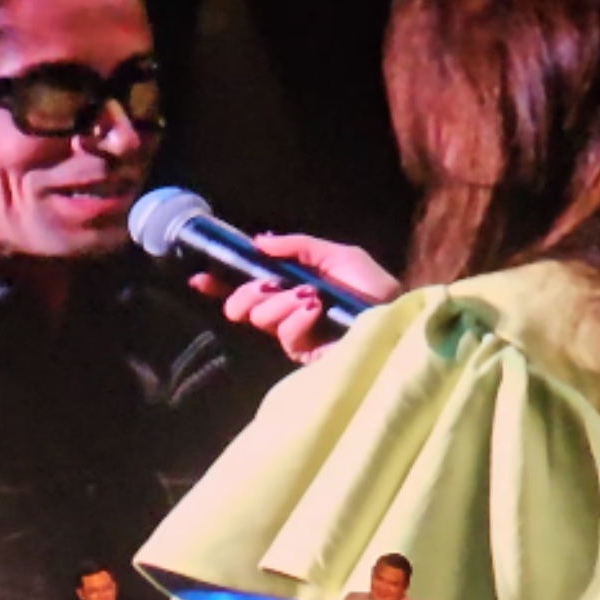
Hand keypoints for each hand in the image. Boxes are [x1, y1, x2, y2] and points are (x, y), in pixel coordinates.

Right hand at [189, 233, 402, 363]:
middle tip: (270, 287)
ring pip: (259, 317)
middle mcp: (289, 313)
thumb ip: (299, 246)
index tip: (200, 277)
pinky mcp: (306, 356)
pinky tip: (316, 310)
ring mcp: (296, 336)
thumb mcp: (338, 255)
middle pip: (243, 305)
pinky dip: (298, 317)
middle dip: (248, 291)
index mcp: (292, 288)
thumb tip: (259, 242)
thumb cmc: (373, 287)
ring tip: (310, 297)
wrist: (398, 317)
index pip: (247, 287)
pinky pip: (285, 333)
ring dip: (281, 302)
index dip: (221, 283)